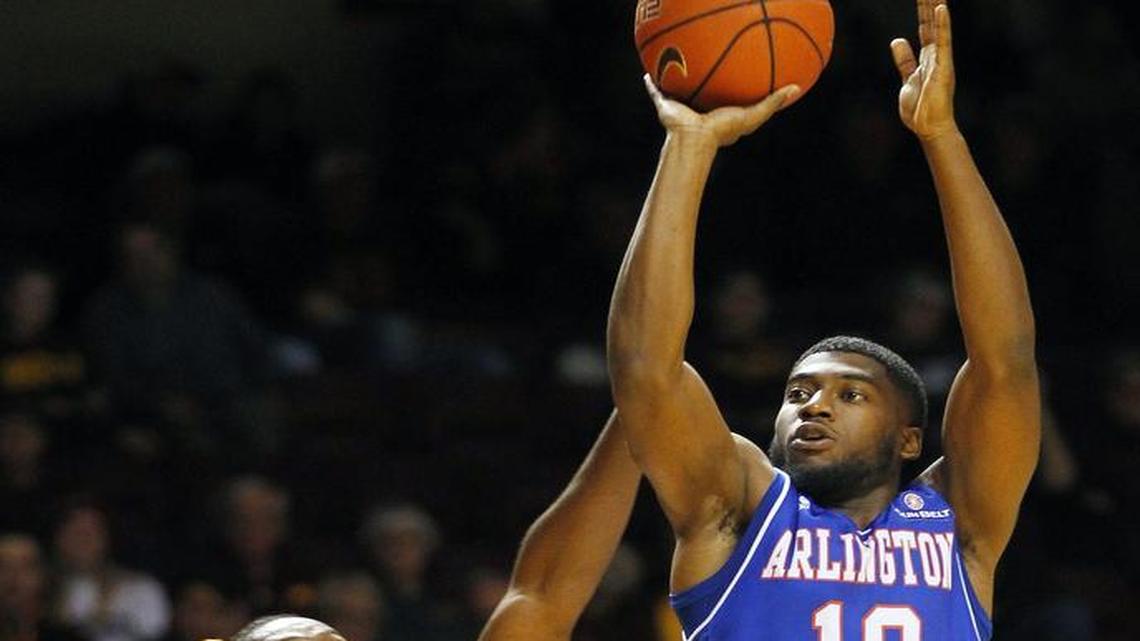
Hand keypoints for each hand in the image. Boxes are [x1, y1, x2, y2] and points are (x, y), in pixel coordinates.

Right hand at [644, 75, 799, 147]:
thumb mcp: (754, 114)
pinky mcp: (666, 106)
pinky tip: (648, 73)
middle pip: (702, 94)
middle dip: (704, 84)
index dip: (731, 92)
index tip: (738, 79)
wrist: (695, 137)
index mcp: (719, 115)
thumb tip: (796, 88)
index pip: (726, 102)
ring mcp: (682, 109)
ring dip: (676, 82)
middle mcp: (700, 111)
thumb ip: (773, 103)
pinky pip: (657, 92)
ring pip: (679, 92)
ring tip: (676, 66)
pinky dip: (652, 84)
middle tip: (708, 68)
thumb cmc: (724, 130)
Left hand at [891, 0, 957, 139]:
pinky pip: (943, 42)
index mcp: (927, 57)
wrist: (928, 127)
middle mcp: (936, 54)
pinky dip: (942, 25)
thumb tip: (897, 40)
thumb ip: (904, 60)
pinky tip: (941, 8)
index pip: (924, 27)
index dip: (923, 10)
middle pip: (930, 22)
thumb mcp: (907, 78)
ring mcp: (941, 59)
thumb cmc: (920, 108)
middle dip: (928, 3)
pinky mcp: (943, 66)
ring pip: (937, 26)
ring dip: (935, 7)